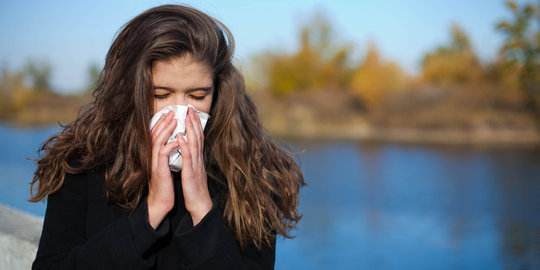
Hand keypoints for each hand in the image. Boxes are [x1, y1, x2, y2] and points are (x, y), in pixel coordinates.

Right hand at [147, 111, 177, 228]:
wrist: (160, 201)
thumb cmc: (165, 184)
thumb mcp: (165, 166)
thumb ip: (166, 154)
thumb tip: (172, 143)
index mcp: (154, 155)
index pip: (156, 135)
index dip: (161, 123)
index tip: (169, 114)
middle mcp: (152, 157)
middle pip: (155, 135)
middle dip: (163, 122)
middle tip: (171, 112)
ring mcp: (154, 163)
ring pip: (157, 142)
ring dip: (165, 131)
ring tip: (174, 121)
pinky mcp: (159, 171)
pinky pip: (162, 156)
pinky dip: (169, 146)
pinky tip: (176, 140)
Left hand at [178, 107, 212, 225]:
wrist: (200, 205)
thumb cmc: (195, 190)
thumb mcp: (193, 172)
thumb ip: (192, 160)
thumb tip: (188, 151)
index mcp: (198, 159)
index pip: (198, 138)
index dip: (195, 125)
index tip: (191, 113)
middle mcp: (199, 159)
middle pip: (198, 137)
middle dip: (193, 122)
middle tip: (190, 108)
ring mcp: (196, 165)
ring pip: (194, 144)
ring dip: (190, 129)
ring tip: (186, 117)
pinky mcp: (191, 173)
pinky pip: (188, 157)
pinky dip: (185, 146)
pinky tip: (181, 137)